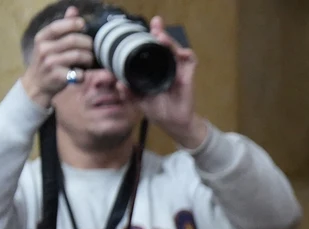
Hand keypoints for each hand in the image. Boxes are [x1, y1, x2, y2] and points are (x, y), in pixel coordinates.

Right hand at [20, 7, 94, 109]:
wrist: (37, 84)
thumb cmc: (48, 60)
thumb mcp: (50, 42)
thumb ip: (63, 27)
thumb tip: (73, 10)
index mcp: (42, 38)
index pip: (57, 27)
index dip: (72, 23)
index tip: (83, 24)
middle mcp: (44, 49)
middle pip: (73, 41)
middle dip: (88, 44)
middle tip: (91, 48)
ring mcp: (50, 63)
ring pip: (79, 56)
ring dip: (89, 58)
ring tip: (88, 61)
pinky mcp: (58, 77)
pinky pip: (79, 73)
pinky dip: (84, 73)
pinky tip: (81, 73)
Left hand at [137, 16, 206, 147]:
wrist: (172, 123)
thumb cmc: (156, 110)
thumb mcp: (137, 100)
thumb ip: (127, 92)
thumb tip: (118, 82)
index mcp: (151, 69)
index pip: (148, 50)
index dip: (145, 39)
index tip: (138, 29)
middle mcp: (164, 66)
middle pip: (163, 45)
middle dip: (159, 32)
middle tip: (154, 26)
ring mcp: (176, 70)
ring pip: (175, 49)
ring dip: (170, 41)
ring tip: (161, 37)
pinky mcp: (188, 76)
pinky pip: (190, 61)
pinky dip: (187, 54)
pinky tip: (181, 52)